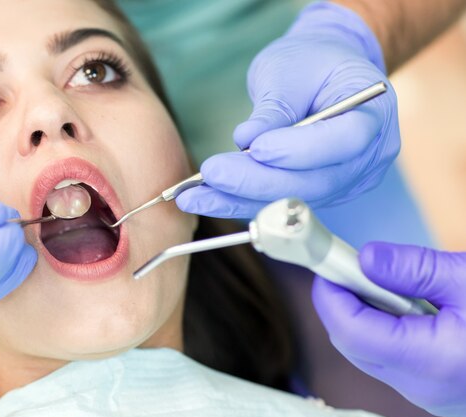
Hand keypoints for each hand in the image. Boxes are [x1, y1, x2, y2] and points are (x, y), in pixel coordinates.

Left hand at [177, 2, 398, 218]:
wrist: (322, 74)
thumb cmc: (312, 62)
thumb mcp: (291, 69)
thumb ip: (274, 108)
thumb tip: (247, 141)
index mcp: (374, 114)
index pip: (344, 141)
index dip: (300, 151)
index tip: (257, 148)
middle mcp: (367, 158)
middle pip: (314, 182)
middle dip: (257, 182)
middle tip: (212, 174)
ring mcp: (344, 182)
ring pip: (291, 199)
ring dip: (239, 200)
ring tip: (194, 197)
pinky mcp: (317, 194)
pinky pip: (278, 203)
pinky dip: (240, 202)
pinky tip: (206, 200)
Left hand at [313, 242, 465, 416]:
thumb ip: (413, 269)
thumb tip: (365, 259)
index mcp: (429, 361)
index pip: (349, 330)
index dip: (331, 294)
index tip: (329, 263)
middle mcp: (421, 389)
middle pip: (352, 343)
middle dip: (342, 302)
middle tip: (348, 266)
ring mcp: (429, 395)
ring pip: (368, 353)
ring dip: (362, 315)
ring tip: (380, 280)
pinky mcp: (436, 391)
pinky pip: (391, 360)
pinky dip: (384, 329)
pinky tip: (401, 304)